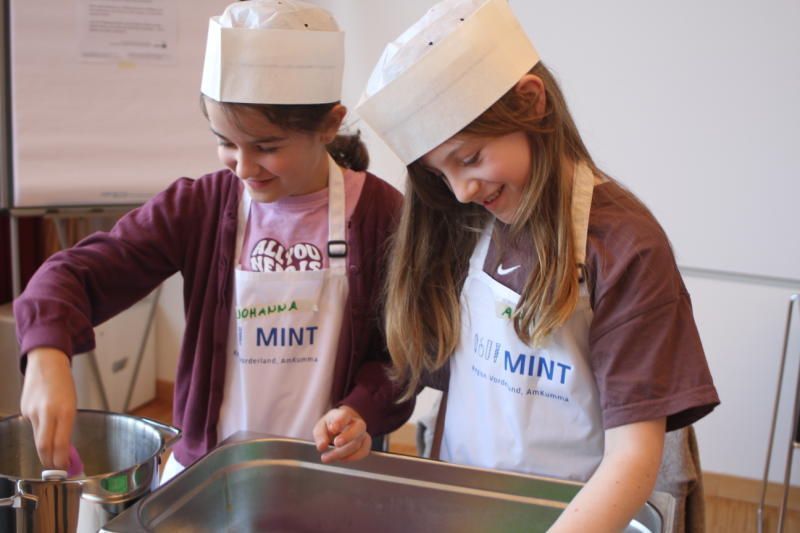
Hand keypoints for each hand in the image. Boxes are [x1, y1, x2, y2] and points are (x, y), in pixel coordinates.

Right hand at [20, 347, 76, 469]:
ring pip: (37, 438)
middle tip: (55, 469)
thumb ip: (67, 425)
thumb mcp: (72, 404)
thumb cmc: (64, 383)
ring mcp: (33, 411)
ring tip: (51, 456)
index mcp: (64, 410)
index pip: (61, 442)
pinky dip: (39, 433)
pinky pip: (32, 427)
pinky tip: (44, 430)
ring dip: (44, 450)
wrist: (46, 364)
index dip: (61, 458)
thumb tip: (64, 447)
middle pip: (44, 445)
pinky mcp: (24, 411)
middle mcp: (48, 412)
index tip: (64, 467)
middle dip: (49, 461)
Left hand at [313, 405, 371, 463]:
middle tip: (336, 443)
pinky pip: (363, 452)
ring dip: (342, 453)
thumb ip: (320, 435)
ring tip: (327, 457)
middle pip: (359, 428)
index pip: (345, 415)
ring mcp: (362, 434)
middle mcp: (356, 423)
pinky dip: (352, 457)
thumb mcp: (321, 427)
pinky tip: (341, 459)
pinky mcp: (365, 444)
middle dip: (348, 436)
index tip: (333, 428)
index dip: (340, 422)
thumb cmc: (331, 427)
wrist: (340, 429)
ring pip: (358, 443)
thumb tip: (322, 446)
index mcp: (343, 415)